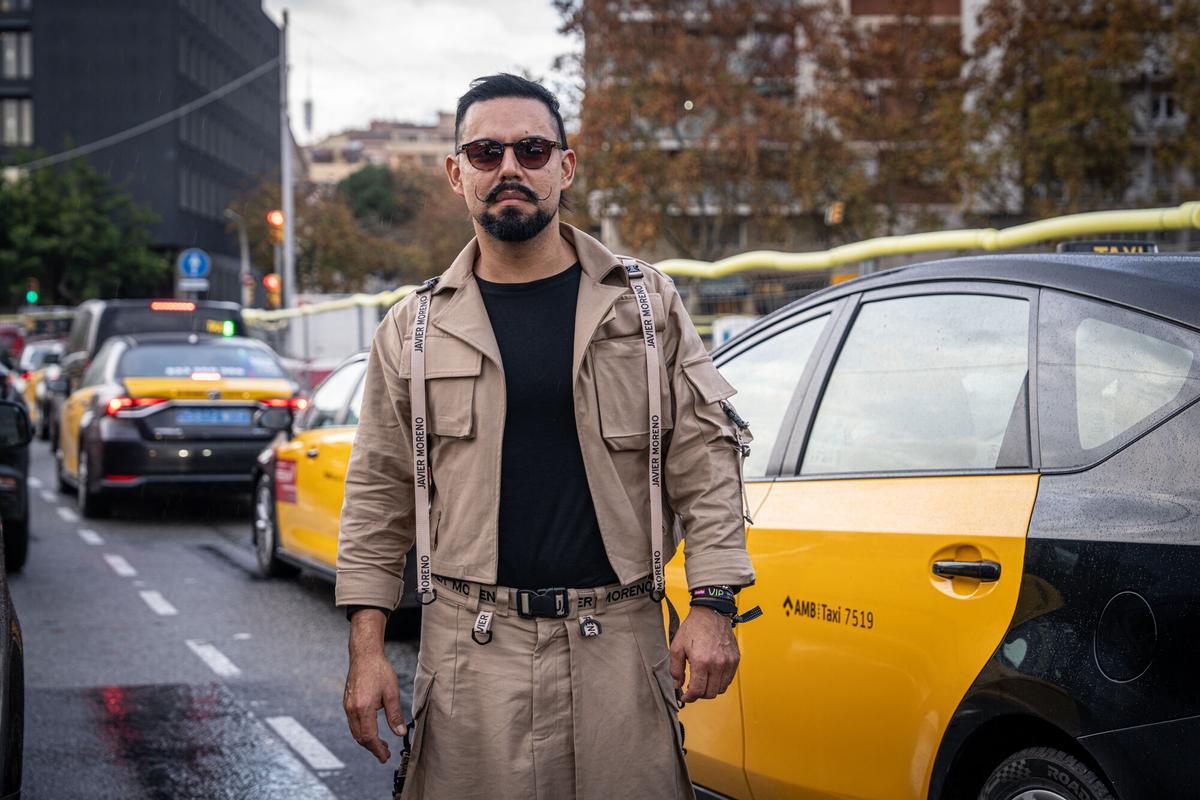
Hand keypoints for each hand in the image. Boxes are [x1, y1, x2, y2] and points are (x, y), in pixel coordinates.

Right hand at [343, 609, 404, 762]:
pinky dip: (362, 731)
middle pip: (360, 737)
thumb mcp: (392, 692)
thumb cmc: (379, 670)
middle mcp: (352, 710)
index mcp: (363, 708)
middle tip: (385, 754)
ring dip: (367, 741)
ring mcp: (348, 706)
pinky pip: (353, 723)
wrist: (364, 655)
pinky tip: (371, 730)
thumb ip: (395, 715)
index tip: (385, 757)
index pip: (369, 737)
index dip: (377, 749)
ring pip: (355, 732)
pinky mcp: (347, 703)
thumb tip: (400, 733)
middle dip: (372, 748)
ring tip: (380, 745)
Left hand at [669, 605, 739, 703]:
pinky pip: (729, 680)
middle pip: (710, 693)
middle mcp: (717, 664)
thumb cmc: (694, 627)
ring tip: (703, 682)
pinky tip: (712, 675)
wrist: (711, 613)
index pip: (698, 691)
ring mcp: (728, 662)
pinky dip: (720, 682)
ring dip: (711, 689)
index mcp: (701, 662)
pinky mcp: (735, 659)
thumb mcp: (677, 647)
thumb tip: (677, 684)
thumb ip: (675, 669)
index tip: (686, 697)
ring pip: (721, 689)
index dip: (689, 697)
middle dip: (699, 695)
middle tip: (693, 689)